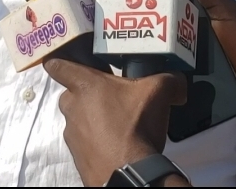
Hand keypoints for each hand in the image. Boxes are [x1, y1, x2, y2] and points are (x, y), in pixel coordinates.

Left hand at [43, 57, 185, 187]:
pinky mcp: (76, 157)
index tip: (62, 63)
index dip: (58, 62)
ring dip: (91, 120)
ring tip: (117, 125)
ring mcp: (72, 134)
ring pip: (77, 119)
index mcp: (84, 84)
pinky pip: (83, 143)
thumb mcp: (159, 93)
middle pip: (70, 94)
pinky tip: (115, 145)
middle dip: (85, 94)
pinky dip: (95, 142)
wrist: (128, 173)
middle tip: (109, 98)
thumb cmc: (135, 125)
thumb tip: (178, 81)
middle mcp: (72, 107)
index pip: (57, 66)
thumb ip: (169, 80)